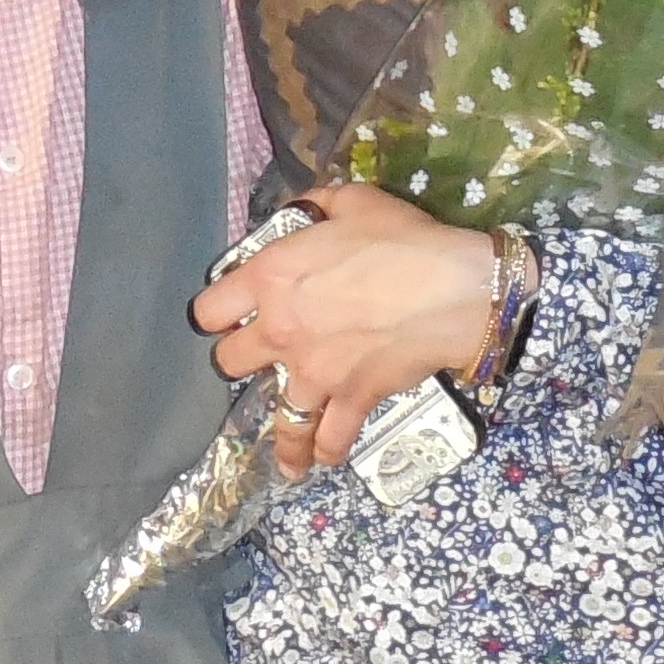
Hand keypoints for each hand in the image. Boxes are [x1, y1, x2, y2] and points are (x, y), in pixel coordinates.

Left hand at [191, 183, 498, 480]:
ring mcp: (312, 372)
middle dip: (241, 361)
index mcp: (271, 278)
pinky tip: (321, 460)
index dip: (215, 313)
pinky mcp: (349, 398)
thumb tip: (306, 213)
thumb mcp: (354, 203)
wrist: (454, 289)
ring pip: (278, 417)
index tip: (229, 314)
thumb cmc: (403, 240)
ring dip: (282, 433)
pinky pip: (329, 436)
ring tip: (284, 451)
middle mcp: (279, 330)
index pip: (208, 310)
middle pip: (229, 363)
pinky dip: (325, 451)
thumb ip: (317, 208)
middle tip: (262, 360)